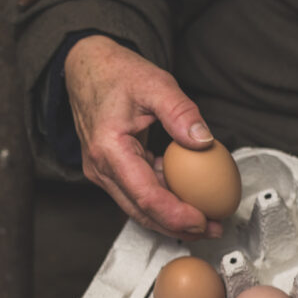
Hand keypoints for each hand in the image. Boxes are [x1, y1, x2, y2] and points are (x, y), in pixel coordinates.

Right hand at [64, 35, 222, 240]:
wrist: (86, 69)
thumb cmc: (115, 74)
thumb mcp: (155, 84)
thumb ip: (181, 112)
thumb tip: (204, 142)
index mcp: (108, 149)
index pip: (144, 195)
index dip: (175, 214)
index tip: (202, 219)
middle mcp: (100, 168)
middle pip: (139, 211)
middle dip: (176, 226)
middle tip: (211, 229)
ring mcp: (102, 172)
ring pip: (137, 207)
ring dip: (170, 217)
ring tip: (204, 219)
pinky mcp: (109, 171)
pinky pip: (136, 192)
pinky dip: (161, 199)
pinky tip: (185, 198)